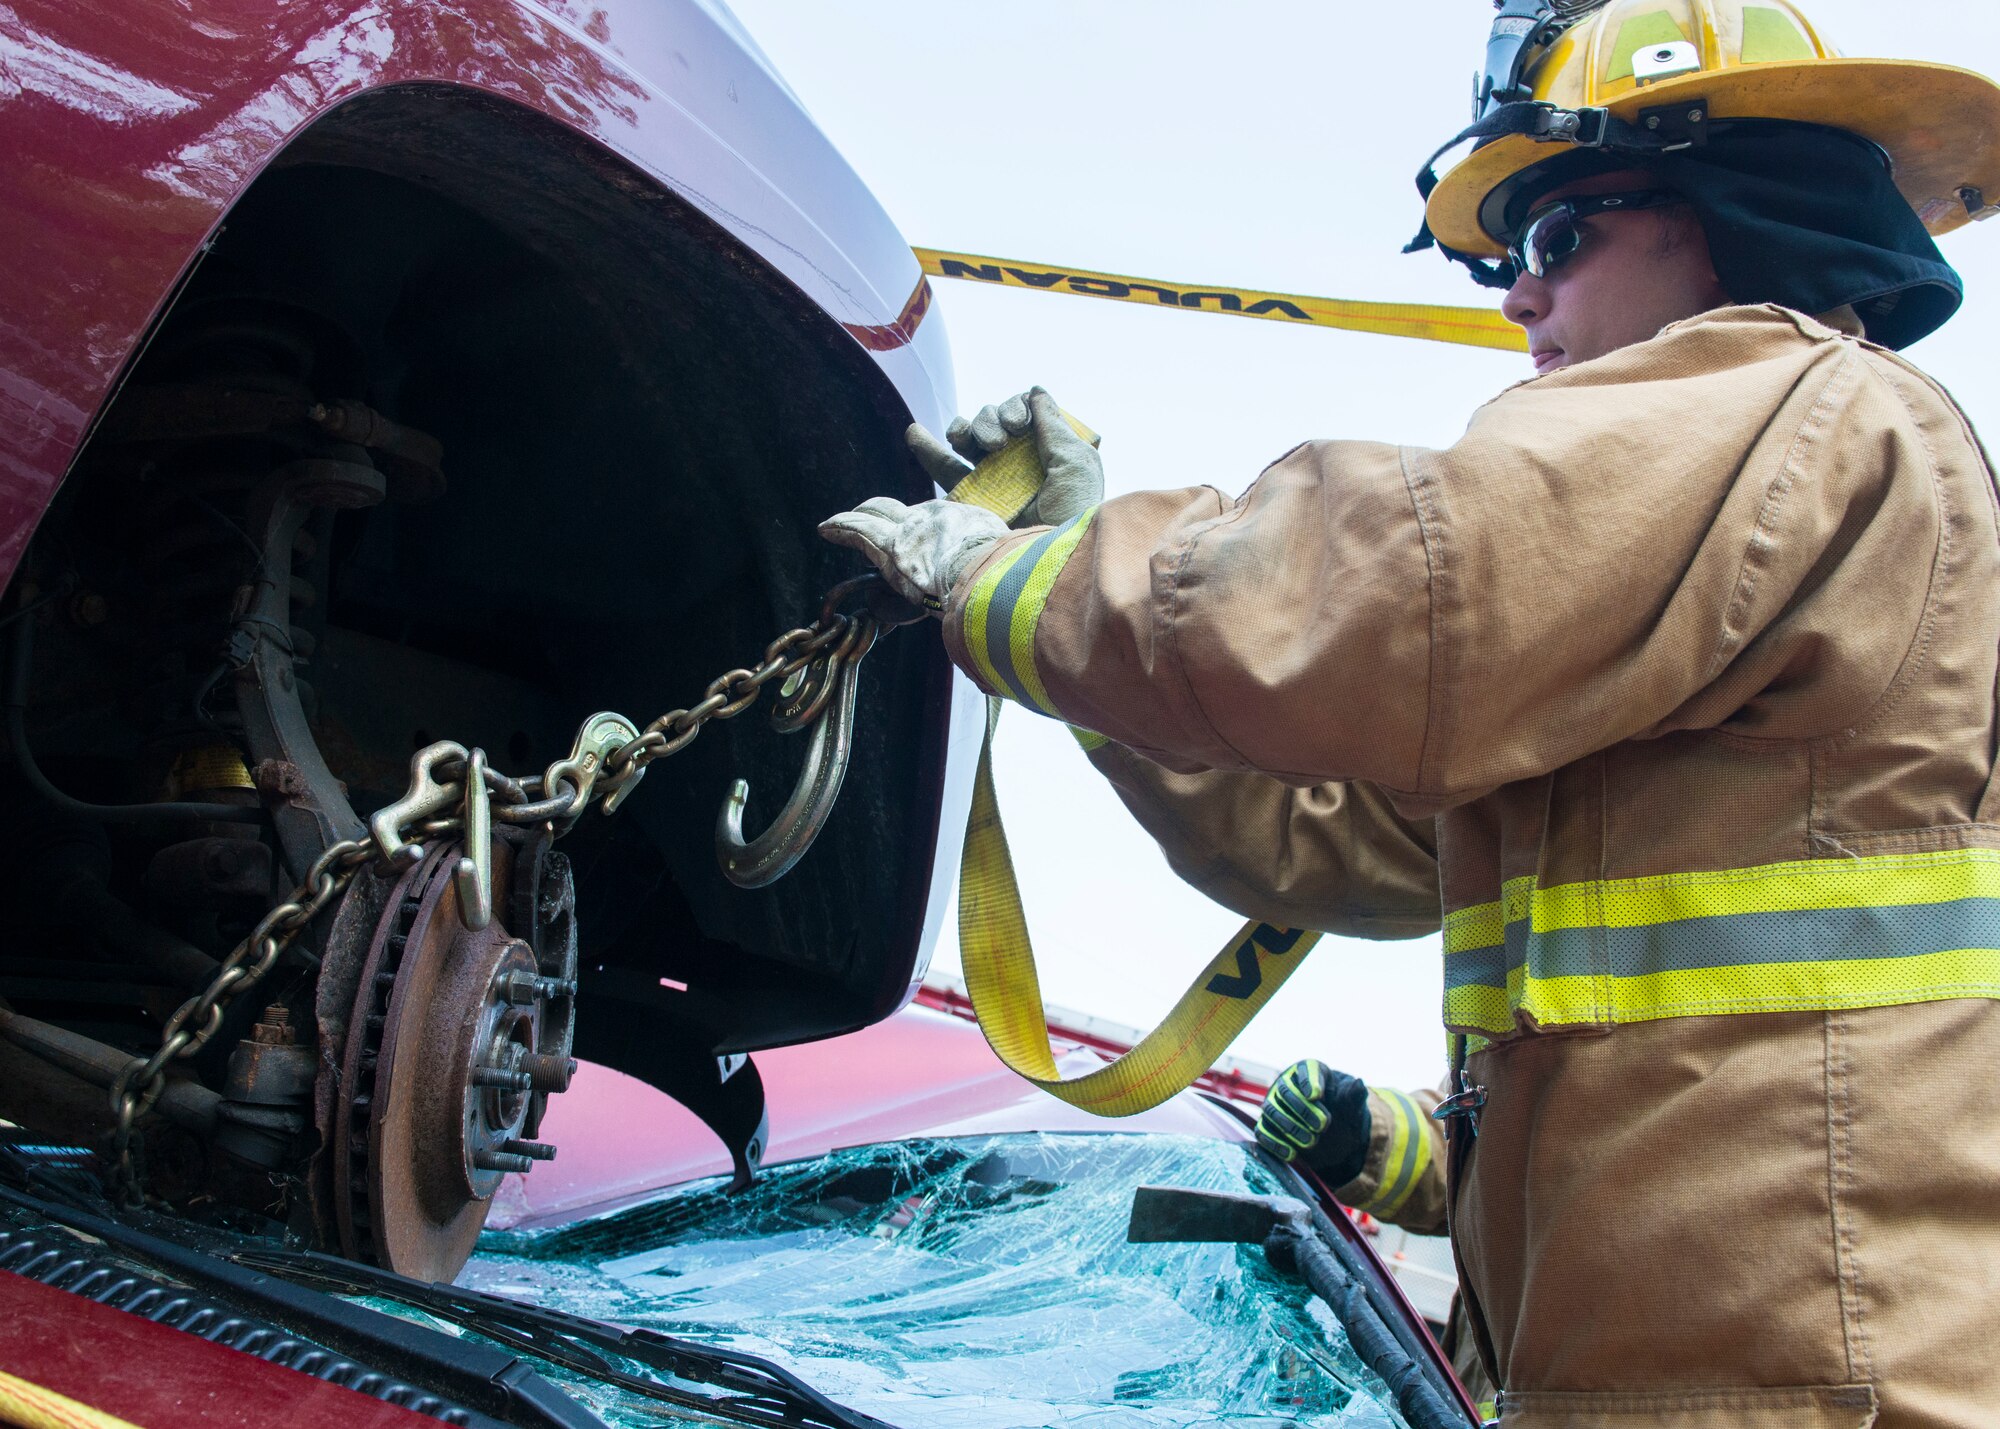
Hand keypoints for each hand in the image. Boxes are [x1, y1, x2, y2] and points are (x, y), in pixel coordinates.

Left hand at [817, 497, 1008, 612]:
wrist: (998, 575)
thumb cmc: (1006, 577)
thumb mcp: (999, 561)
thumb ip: (982, 571)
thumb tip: (976, 592)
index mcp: (957, 522)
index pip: (929, 517)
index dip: (914, 520)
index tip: (909, 524)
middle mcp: (931, 520)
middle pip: (897, 510)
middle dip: (879, 511)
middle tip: (868, 515)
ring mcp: (909, 532)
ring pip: (874, 517)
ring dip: (856, 519)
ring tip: (837, 523)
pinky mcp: (890, 548)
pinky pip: (859, 531)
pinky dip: (841, 527)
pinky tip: (826, 528)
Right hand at [906, 386, 1103, 527]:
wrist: (1046, 558)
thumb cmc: (1072, 512)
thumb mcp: (1076, 463)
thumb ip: (1055, 425)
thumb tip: (1034, 391)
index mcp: (1048, 452)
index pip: (1024, 412)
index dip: (1018, 408)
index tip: (1020, 423)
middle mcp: (1018, 462)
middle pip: (994, 419)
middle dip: (995, 417)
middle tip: (1002, 441)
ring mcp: (991, 479)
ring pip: (970, 435)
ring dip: (970, 427)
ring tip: (983, 445)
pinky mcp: (967, 496)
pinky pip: (943, 466)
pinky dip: (928, 446)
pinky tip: (916, 432)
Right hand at [1255, 1059, 1370, 1185]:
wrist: (1334, 1137)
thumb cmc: (1342, 1113)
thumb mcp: (1352, 1106)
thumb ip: (1354, 1096)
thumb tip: (1359, 1083)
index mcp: (1311, 1071)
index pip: (1306, 1069)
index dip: (1309, 1081)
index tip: (1316, 1095)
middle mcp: (1288, 1084)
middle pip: (1286, 1090)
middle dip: (1303, 1109)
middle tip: (1323, 1126)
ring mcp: (1274, 1105)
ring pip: (1272, 1110)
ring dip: (1290, 1127)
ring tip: (1312, 1141)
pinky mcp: (1267, 1126)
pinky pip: (1262, 1131)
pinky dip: (1274, 1143)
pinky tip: (1292, 1154)